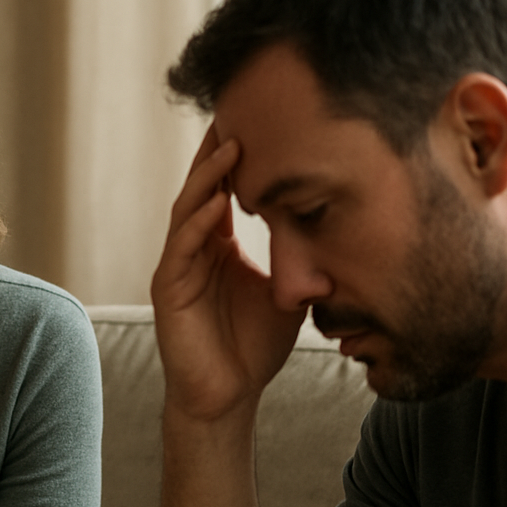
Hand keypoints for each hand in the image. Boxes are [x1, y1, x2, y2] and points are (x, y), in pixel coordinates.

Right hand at [151, 125, 304, 421]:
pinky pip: (182, 248)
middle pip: (203, 187)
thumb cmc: (254, 346)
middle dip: (219, 150)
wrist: (229, 396)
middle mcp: (194, 248)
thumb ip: (297, 256)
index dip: (240, 157)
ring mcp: (178, 267)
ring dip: (208, 178)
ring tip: (232, 146)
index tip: (264, 120)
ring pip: (189, 210)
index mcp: (218, 245)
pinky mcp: (168, 290)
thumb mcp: (287, 290)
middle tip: (241, 110)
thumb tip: (338, 223)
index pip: (225, 189)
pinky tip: (217, 201)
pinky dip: (199, 223)